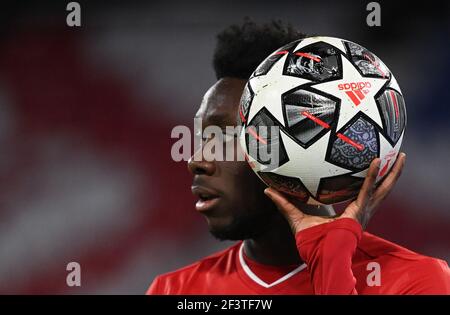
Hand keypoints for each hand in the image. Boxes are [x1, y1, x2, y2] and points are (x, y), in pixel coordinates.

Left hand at [264, 152, 405, 233]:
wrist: (320, 252)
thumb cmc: (310, 239)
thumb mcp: (295, 215)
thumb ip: (283, 202)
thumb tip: (267, 190)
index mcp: (350, 210)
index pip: (362, 191)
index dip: (369, 180)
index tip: (372, 166)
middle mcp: (361, 209)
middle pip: (379, 188)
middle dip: (390, 173)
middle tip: (396, 156)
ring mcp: (363, 210)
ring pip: (382, 188)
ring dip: (393, 172)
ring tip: (400, 155)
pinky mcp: (360, 210)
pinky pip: (368, 189)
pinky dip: (373, 175)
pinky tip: (377, 161)